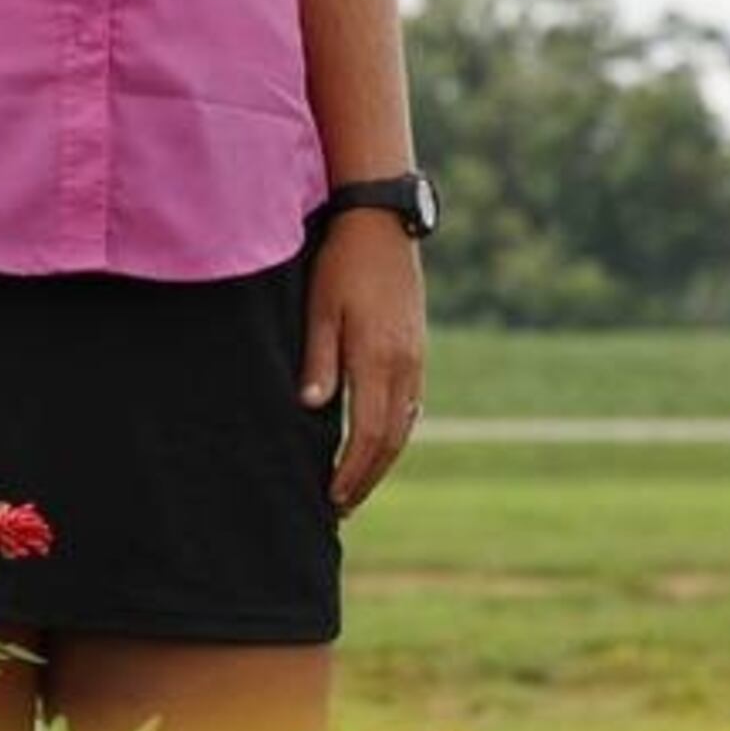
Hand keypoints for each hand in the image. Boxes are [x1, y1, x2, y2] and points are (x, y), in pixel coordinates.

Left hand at [300, 212, 425, 516]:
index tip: (331, 496)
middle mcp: (405, 366)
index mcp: (379, 359)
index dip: (352, 470)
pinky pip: (411, 405)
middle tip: (341, 506)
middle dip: (366, 477)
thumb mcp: (320, 308)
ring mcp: (416, 359)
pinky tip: (379, 444)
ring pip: (405, 426)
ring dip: (382, 460)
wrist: (382, 224)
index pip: (370, 434)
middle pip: (391, 440)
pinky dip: (395, 433)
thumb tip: (312, 407)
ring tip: (356, 485)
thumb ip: (319, 358)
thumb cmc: (341, 264)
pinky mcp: (417, 350)